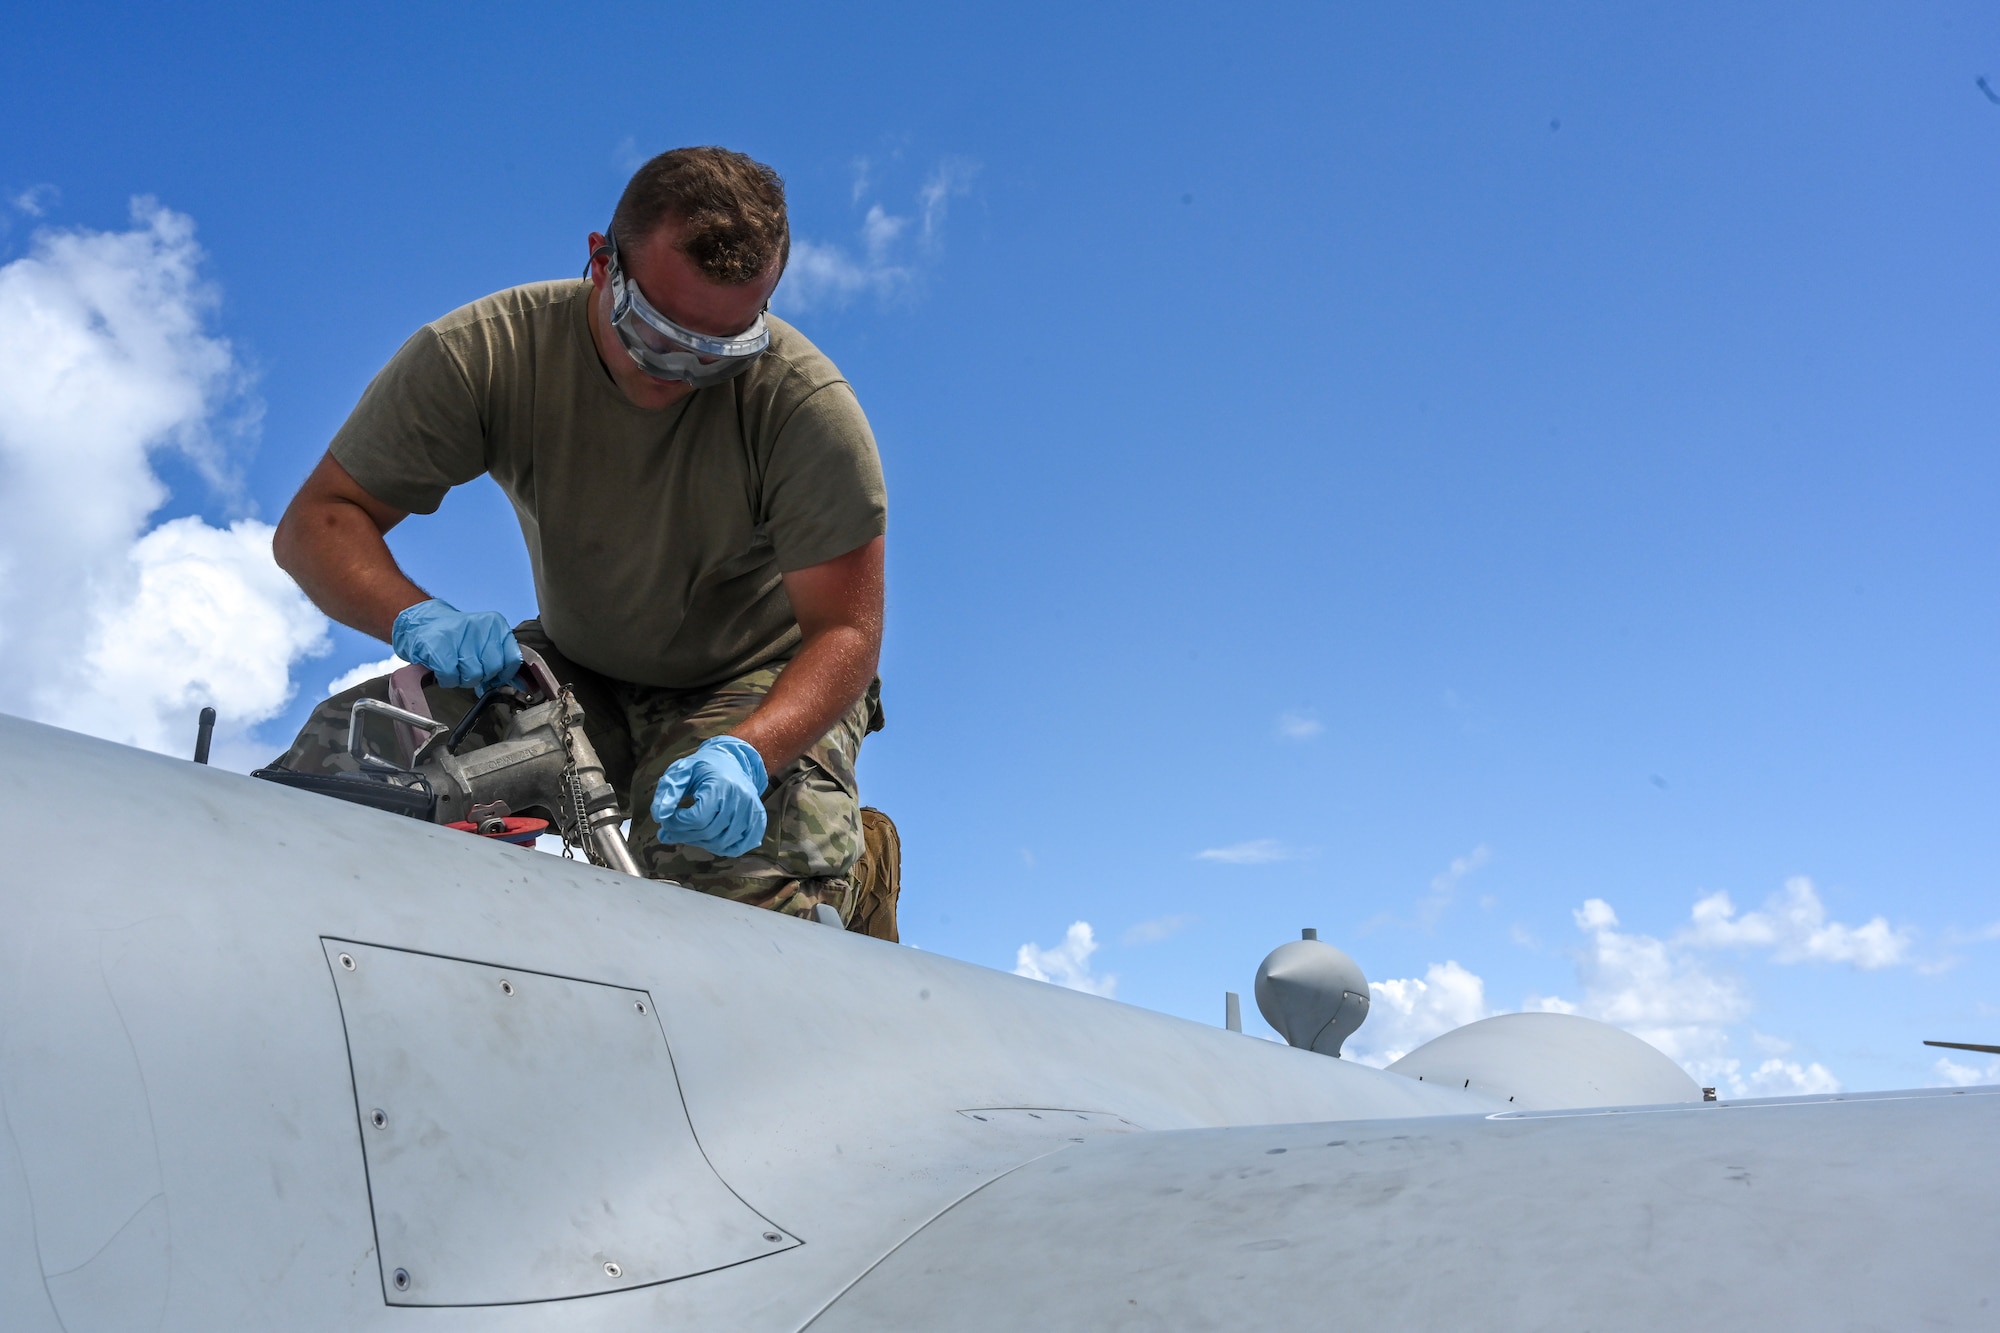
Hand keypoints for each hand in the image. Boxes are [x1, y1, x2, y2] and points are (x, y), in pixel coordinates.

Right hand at [390, 599, 521, 692]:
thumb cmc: (458, 637)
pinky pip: (452, 678)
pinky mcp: (440, 649)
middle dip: (481, 676)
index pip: (512, 659)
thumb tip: (522, 685)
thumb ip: (503, 660)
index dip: (503, 674)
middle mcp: (481, 628)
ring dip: (463, 678)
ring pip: (473, 676)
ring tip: (455, 665)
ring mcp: (459, 638)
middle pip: (492, 669)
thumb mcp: (485, 641)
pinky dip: (447, 679)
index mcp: (496, 625)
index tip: (495, 676)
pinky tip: (443, 668)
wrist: (423, 624)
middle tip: (469, 667)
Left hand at [651, 736, 767, 856]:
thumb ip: (668, 791)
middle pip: (708, 832)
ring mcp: (752, 812)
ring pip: (722, 843)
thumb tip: (659, 816)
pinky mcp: (757, 821)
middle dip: (683, 835)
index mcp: (722, 785)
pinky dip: (721, 848)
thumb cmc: (704, 767)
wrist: (732, 762)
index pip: (697, 818)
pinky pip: (739, 846)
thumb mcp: (682, 770)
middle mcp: (741, 800)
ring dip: (699, 842)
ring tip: (687, 833)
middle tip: (670, 830)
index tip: (666, 818)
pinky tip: (708, 840)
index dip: (676, 823)